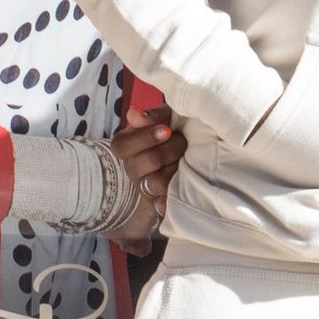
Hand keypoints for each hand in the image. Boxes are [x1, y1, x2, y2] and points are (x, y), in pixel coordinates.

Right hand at [110, 113, 183, 245]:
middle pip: (144, 163)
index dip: (145, 138)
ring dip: (174, 168)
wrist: (196, 154)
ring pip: (155, 183)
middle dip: (169, 150)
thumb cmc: (176, 131)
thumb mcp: (167, 119)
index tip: (167, 130)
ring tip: (185, 160)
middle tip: (183, 142)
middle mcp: (131, 168)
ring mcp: (143, 187)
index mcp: (126, 146)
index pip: (122, 146)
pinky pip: (161, 205)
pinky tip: (180, 186)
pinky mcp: (157, 203)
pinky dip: (170, 198)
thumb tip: (134, 114)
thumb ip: (153, 116)